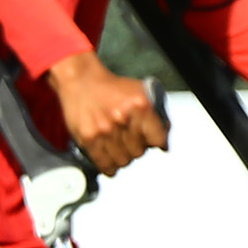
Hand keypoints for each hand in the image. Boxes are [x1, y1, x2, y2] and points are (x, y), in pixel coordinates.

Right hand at [49, 50, 166, 172]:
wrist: (82, 81)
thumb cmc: (113, 88)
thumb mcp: (141, 93)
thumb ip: (157, 115)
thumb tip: (164, 142)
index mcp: (141, 106)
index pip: (158, 140)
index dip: (156, 142)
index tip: (153, 142)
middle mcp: (123, 118)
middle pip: (140, 152)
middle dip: (138, 147)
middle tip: (131, 139)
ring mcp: (105, 130)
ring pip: (123, 161)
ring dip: (124, 156)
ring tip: (119, 147)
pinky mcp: (89, 138)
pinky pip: (104, 164)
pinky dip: (110, 167)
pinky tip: (111, 163)